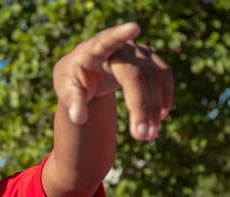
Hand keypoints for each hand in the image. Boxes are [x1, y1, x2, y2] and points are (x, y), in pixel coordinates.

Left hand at [54, 22, 172, 140]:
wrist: (84, 71)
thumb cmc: (72, 80)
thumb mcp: (65, 91)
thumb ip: (71, 103)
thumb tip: (78, 118)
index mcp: (92, 50)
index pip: (106, 40)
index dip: (119, 34)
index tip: (134, 28)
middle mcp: (119, 48)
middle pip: (135, 74)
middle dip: (140, 105)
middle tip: (141, 136)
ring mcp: (136, 51)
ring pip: (154, 76)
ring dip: (154, 107)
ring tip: (149, 135)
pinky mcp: (148, 59)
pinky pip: (163, 75)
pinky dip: (164, 96)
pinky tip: (159, 117)